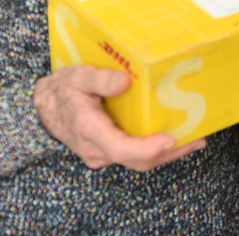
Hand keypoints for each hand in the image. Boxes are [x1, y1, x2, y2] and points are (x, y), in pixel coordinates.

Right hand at [34, 65, 204, 170]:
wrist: (41, 109)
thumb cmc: (60, 91)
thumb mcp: (76, 77)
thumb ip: (99, 79)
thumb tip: (124, 81)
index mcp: (89, 130)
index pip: (121, 149)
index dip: (148, 148)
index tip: (171, 139)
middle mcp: (97, 149)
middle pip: (137, 161)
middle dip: (170, 153)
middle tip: (197, 139)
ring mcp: (102, 155)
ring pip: (137, 162)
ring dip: (167, 153)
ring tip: (195, 138)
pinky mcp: (107, 153)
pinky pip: (134, 156)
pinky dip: (156, 149)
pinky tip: (175, 137)